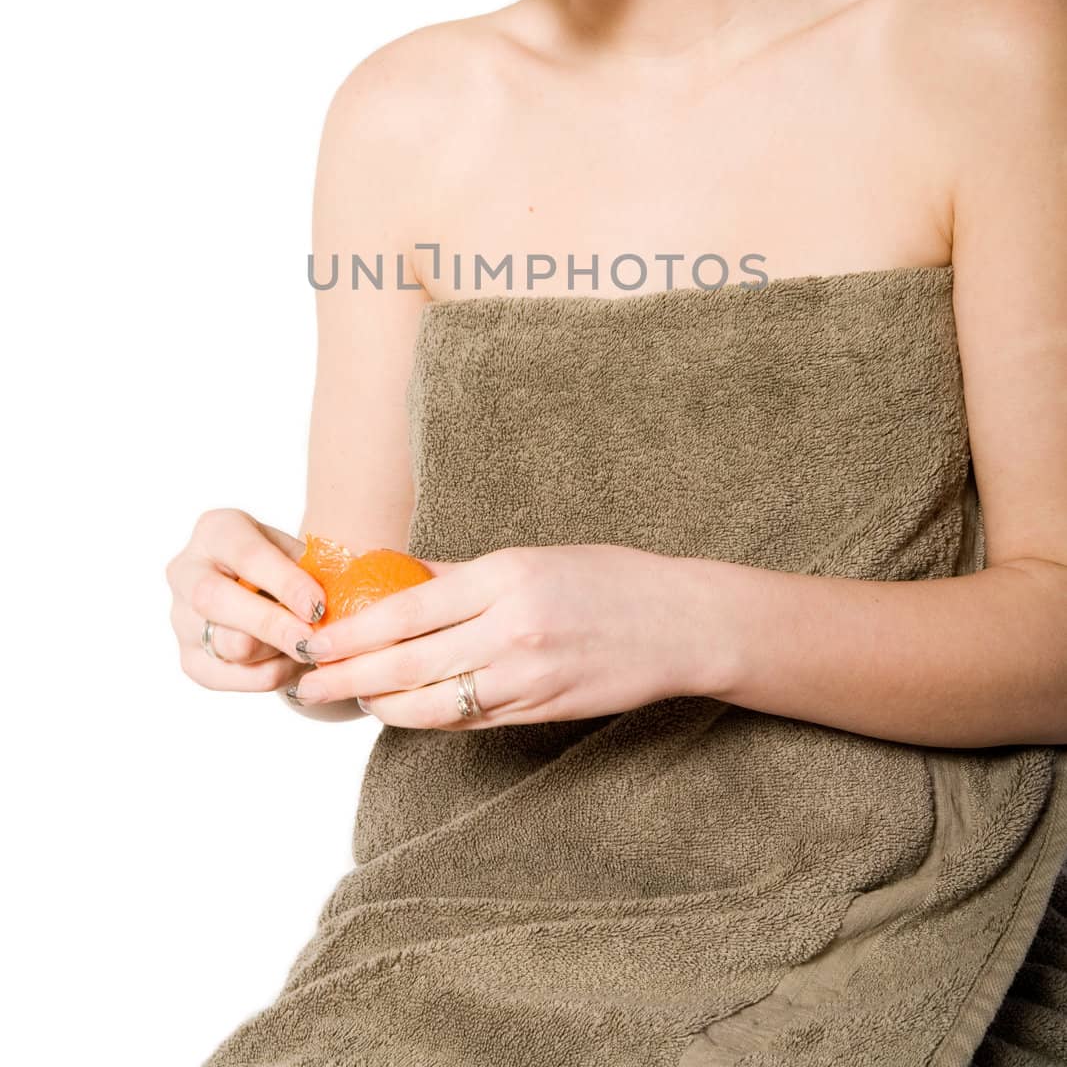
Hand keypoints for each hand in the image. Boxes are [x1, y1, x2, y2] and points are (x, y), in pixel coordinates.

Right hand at [166, 508, 327, 694]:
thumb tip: (335, 601)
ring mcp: (181, 619)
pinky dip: (270, 674)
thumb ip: (310, 572)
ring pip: (227, 644)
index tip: (318, 606)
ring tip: (309, 644)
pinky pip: (232, 677)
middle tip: (313, 639)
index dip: (284, 583)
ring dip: (276, 650)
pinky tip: (293, 662)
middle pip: (215, 600)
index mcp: (216, 530)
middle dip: (271, 624)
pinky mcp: (190, 659)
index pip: (246, 556)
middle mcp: (186, 571)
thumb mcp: (298, 554)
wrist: (262, 590)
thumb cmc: (285, 565)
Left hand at [289, 543, 696, 727]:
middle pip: (405, 663)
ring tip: (346, 700)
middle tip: (304, 683)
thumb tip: (397, 578)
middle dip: (346, 677)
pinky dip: (427, 719)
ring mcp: (526, 677)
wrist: (681, 623)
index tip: (314, 640)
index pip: (406, 610)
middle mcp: (510, 630)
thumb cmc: (609, 578)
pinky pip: (468, 720)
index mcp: (504, 579)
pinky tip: (402, 712)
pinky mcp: (540, 711)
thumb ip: (462, 574)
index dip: (351, 632)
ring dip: (380, 705)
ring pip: (431, 703)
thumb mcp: (533, 557)